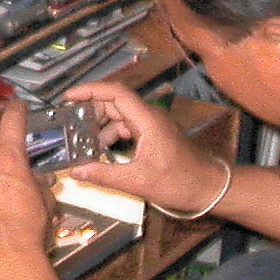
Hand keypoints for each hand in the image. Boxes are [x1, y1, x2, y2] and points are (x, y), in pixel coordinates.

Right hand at [63, 80, 228, 213]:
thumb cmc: (179, 182)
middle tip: (70, 126)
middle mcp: (149, 117)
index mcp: (147, 120)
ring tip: (82, 144)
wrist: (210, 188)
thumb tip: (75, 171)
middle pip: (115, 103)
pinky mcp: (154, 136)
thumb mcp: (137, 181)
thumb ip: (104, 175)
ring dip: (100, 128)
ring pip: (120, 117)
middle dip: (91, 112)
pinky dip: (112, 137)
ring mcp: (152, 126)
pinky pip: (127, 129)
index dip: (91, 90)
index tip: (69, 97)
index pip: (116, 93)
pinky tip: (101, 153)